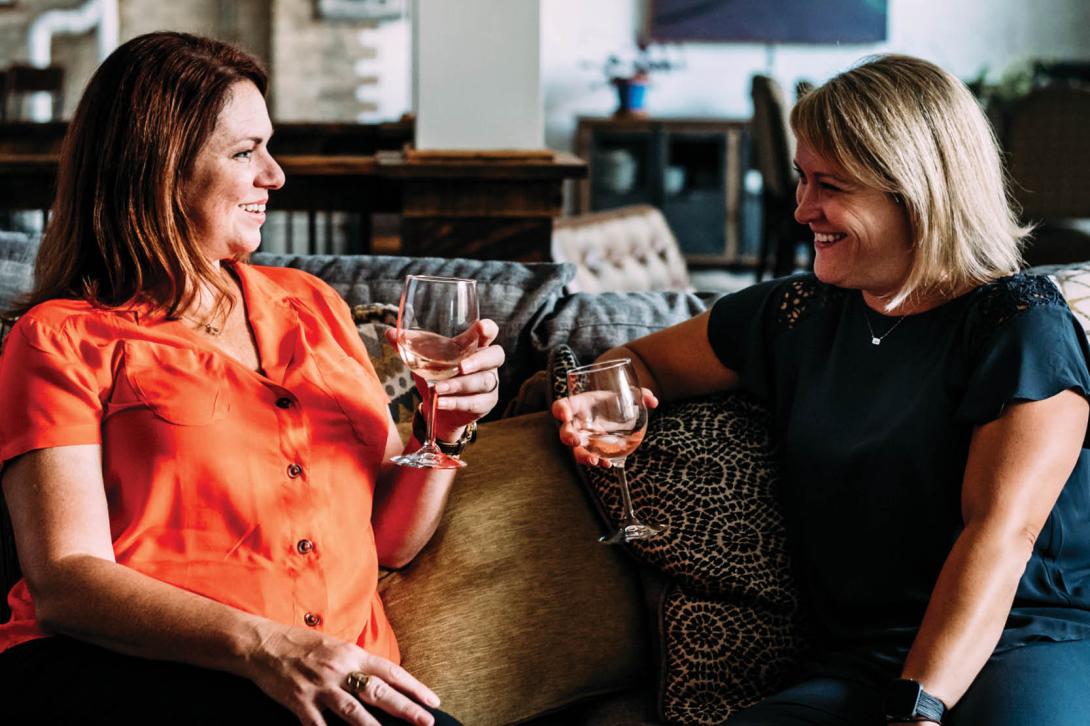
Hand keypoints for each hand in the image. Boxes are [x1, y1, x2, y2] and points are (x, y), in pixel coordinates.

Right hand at [247, 624, 438, 725]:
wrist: (263, 644)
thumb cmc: (302, 645)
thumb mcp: (336, 646)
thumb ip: (357, 662)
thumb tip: (383, 679)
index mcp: (352, 653)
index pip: (390, 671)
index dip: (413, 687)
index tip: (432, 701)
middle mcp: (340, 669)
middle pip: (378, 692)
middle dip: (405, 709)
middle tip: (426, 722)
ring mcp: (320, 687)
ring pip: (353, 711)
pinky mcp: (299, 702)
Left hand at [387, 319, 504, 440]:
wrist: (441, 407)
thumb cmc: (436, 376)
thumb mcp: (423, 360)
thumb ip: (410, 346)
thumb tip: (389, 332)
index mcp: (475, 346)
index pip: (489, 333)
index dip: (488, 329)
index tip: (481, 327)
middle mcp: (487, 363)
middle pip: (496, 356)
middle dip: (479, 360)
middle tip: (461, 366)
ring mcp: (489, 384)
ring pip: (483, 382)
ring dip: (459, 385)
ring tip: (438, 388)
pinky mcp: (485, 403)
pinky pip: (475, 402)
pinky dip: (456, 402)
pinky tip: (441, 401)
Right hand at [551, 386, 657, 467]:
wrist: (613, 413)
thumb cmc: (612, 400)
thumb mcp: (623, 394)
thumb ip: (639, 394)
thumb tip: (653, 401)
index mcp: (579, 405)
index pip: (562, 405)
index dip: (560, 410)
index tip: (564, 414)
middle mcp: (577, 423)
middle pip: (565, 431)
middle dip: (567, 436)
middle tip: (575, 441)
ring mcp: (583, 438)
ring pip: (576, 450)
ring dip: (583, 456)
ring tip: (594, 460)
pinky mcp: (592, 449)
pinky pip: (590, 457)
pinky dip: (599, 461)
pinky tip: (608, 464)